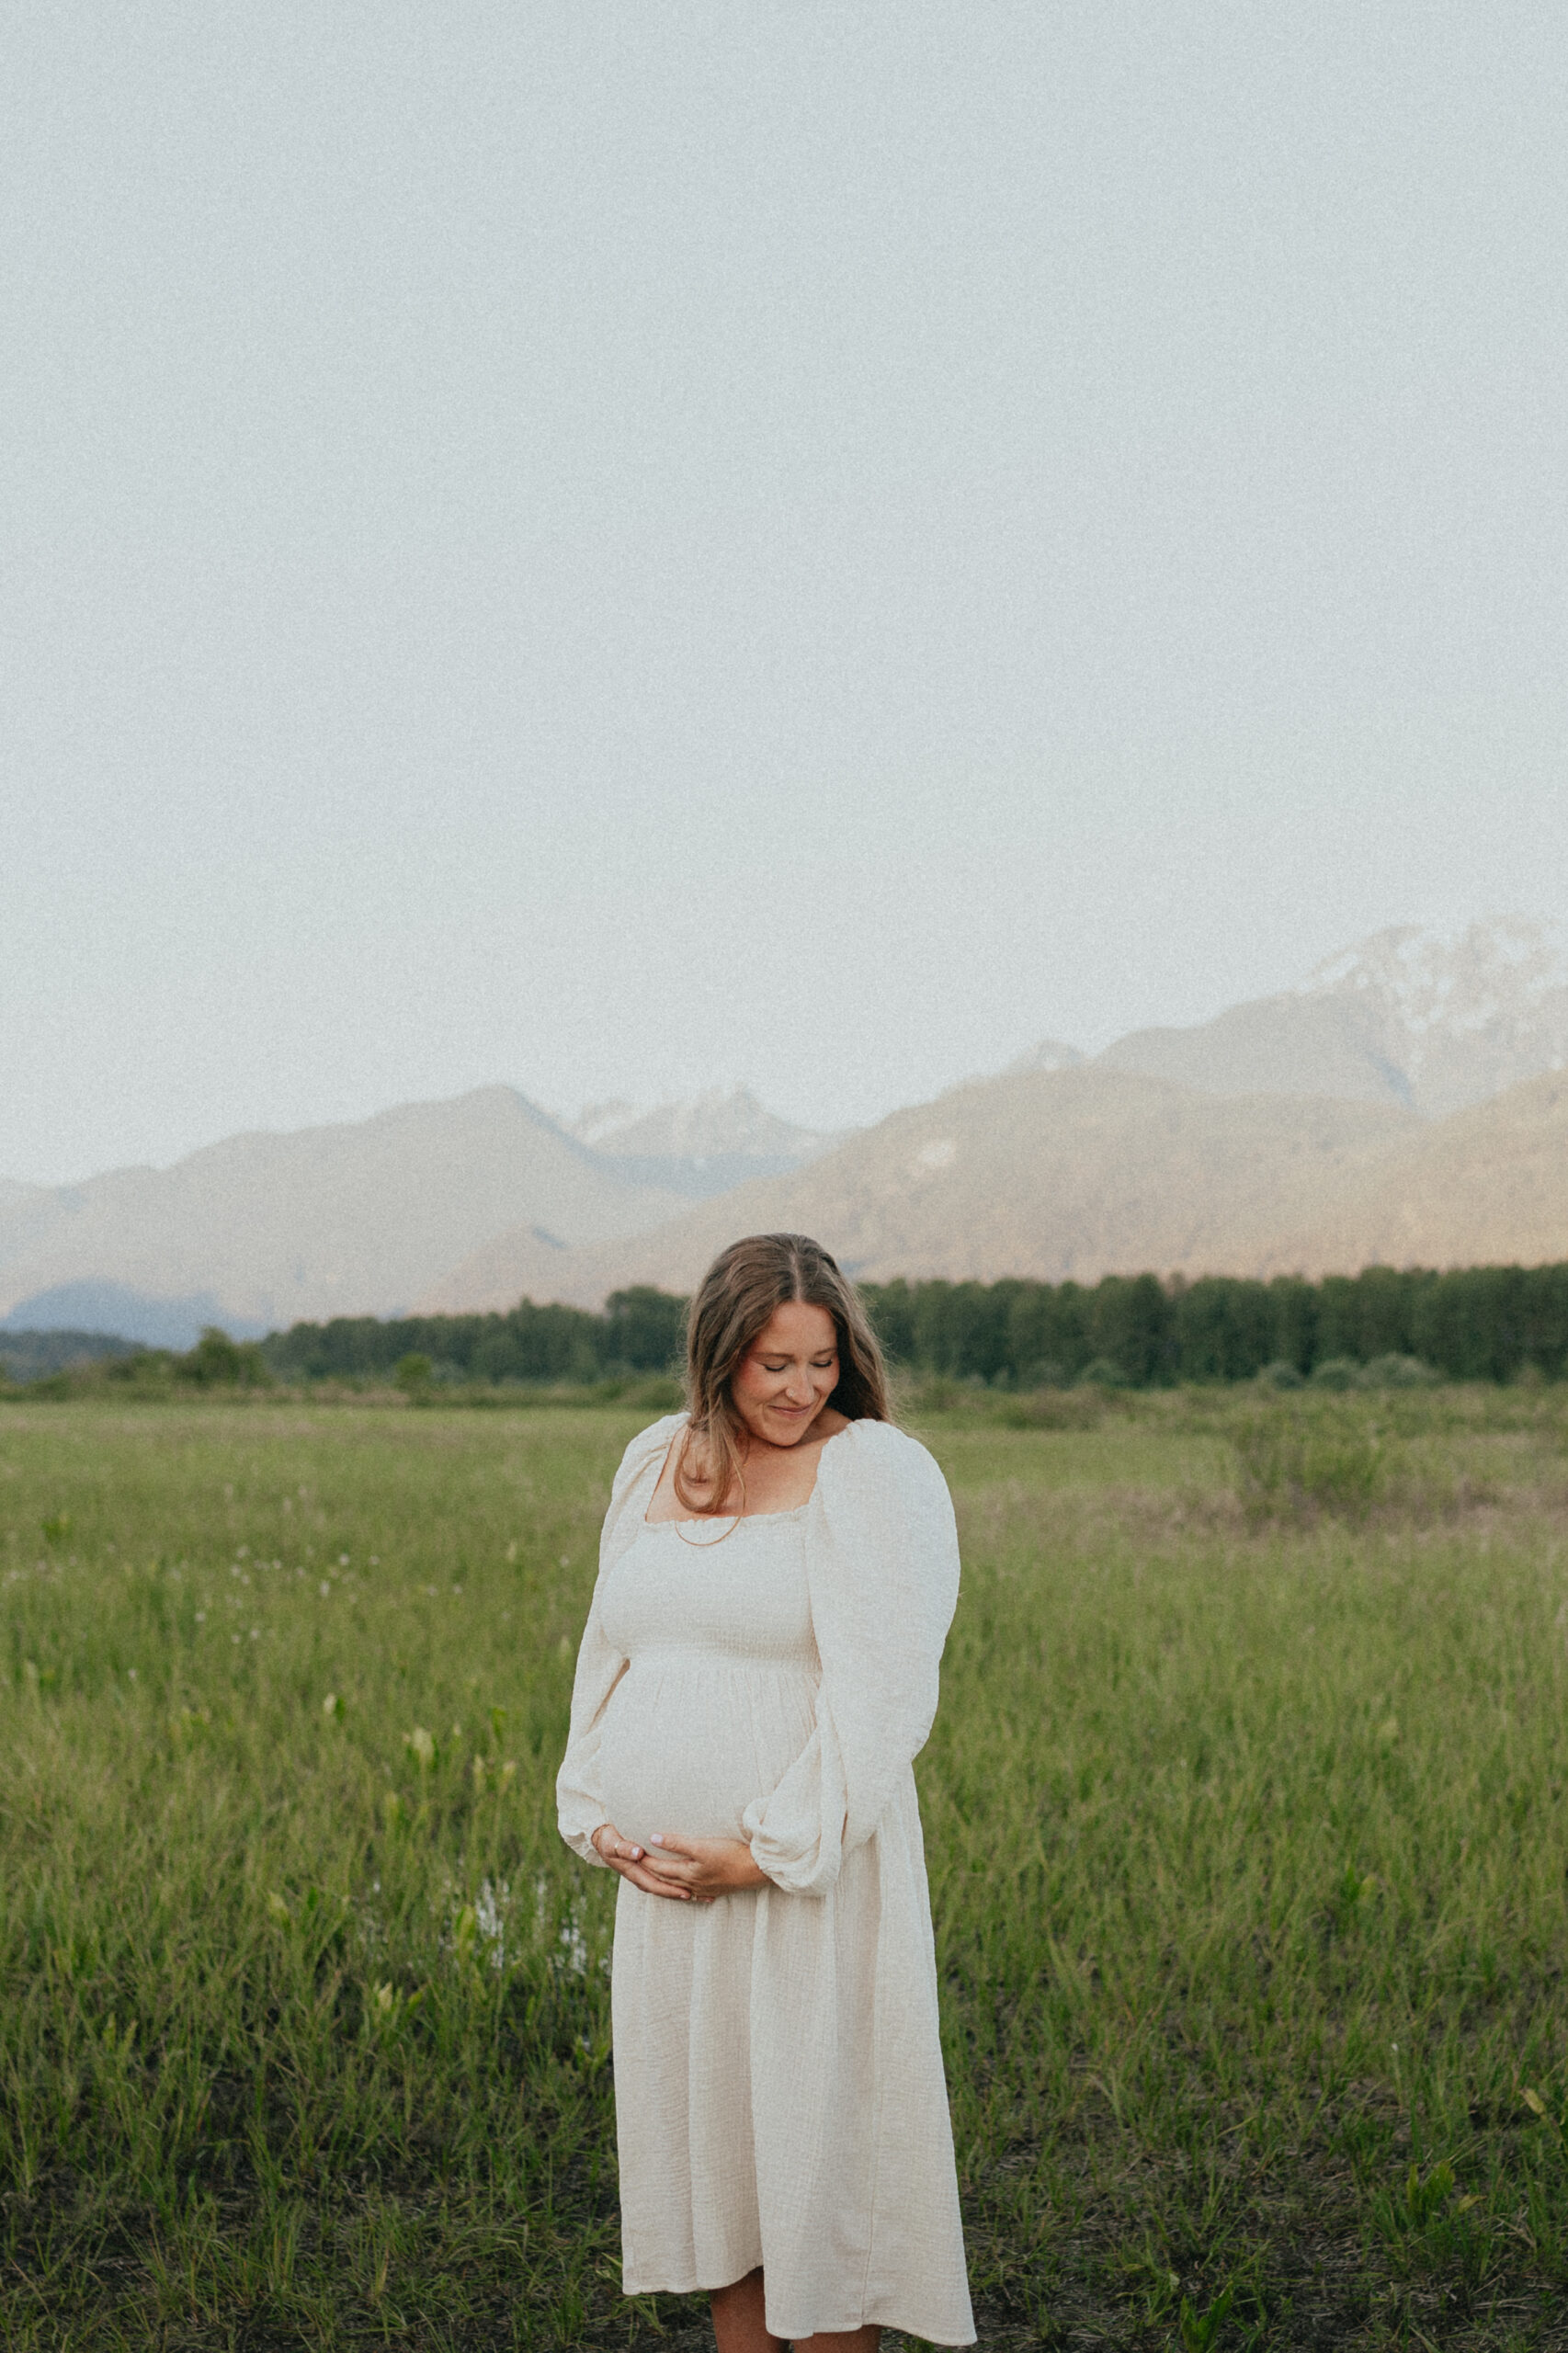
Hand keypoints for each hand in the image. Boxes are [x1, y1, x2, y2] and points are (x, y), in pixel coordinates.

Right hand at [590, 1821, 695, 1898]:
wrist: (602, 1839)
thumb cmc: (609, 1839)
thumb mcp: (613, 1843)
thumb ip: (625, 1848)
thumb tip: (638, 1854)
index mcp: (633, 1872)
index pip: (655, 1885)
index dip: (670, 1890)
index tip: (685, 1892)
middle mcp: (639, 1877)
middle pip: (661, 1889)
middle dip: (678, 1893)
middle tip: (698, 1896)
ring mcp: (642, 1874)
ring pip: (662, 1885)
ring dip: (677, 1890)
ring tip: (697, 1894)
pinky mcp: (645, 1869)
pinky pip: (660, 1878)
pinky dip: (673, 1882)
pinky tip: (687, 1882)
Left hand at [638, 1831, 770, 1898]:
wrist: (757, 1869)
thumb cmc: (730, 1855)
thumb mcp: (702, 1846)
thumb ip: (677, 1843)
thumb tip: (654, 1837)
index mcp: (688, 1873)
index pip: (659, 1868)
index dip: (645, 1861)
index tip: (633, 1853)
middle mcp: (693, 1884)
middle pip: (667, 1880)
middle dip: (651, 1874)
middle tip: (639, 1866)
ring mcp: (706, 1888)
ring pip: (680, 1888)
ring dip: (667, 1885)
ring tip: (658, 1880)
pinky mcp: (717, 1888)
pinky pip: (695, 1893)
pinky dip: (687, 1892)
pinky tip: (689, 1893)